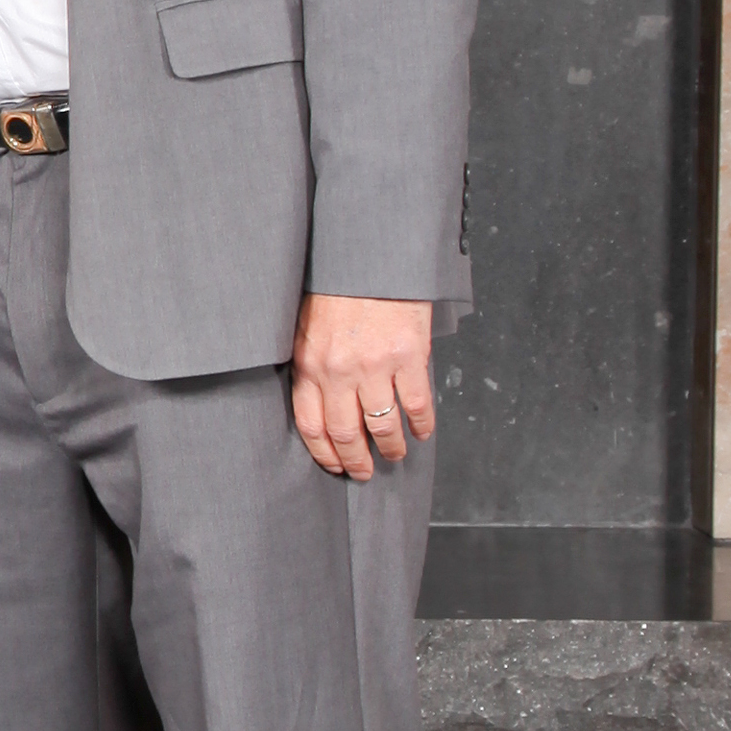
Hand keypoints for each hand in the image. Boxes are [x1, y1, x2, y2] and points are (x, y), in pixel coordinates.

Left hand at [290, 292, 434, 479]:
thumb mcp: (308, 325)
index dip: (324, 453)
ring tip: (395, 455)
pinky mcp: (407, 357)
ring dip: (390, 448)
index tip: (334, 465)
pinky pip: (415, 404)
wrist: (368, 257)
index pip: (312, 425)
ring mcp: (374, 366)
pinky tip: (422, 433)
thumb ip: (311, 362)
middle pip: (345, 433)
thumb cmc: (337, 287)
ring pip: (382, 425)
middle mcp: (339, 371)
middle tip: (363, 473)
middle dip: (355, 461)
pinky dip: (421, 425)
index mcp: (310, 364)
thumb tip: (318, 398)